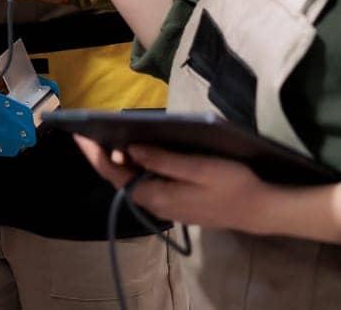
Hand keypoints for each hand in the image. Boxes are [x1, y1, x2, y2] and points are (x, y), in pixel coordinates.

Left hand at [73, 136, 279, 234]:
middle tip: (94, 130)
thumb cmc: (231, 185)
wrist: (259, 210)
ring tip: (112, 136)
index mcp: (157, 195)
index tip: (81, 136)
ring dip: (121, 161)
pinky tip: (141, 152)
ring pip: (134, 182)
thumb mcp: (199, 168)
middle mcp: (156, 203)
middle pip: (121, 179)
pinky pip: (147, 183)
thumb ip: (163, 160)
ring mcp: (166, 205)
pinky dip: (138, 167)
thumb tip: (130, 149)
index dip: (96, 156)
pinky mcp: (176, 202)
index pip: (115, 176)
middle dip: (104, 156)